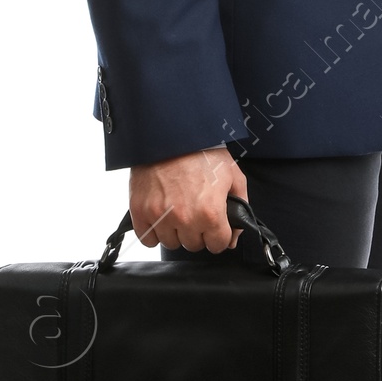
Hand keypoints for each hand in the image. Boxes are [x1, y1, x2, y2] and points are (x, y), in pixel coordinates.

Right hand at [129, 144, 247, 253]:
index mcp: (210, 212)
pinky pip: (147, 238)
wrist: (171, 135)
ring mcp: (160, 216)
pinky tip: (161, 217)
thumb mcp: (232, 175)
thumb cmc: (202, 152)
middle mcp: (185, 218)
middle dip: (198, 232)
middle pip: (193, 245)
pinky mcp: (140, 211)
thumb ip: (241, 206)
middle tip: (196, 212)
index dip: (219, 235)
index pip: (218, 245)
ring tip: (178, 211)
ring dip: (176, 232)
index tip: (215, 226)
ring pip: (170, 243)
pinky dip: (153, 232)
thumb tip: (233, 236)